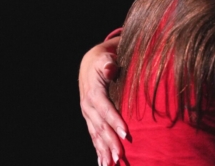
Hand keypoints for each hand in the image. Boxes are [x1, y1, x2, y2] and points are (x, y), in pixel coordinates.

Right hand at [79, 36, 127, 165]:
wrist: (89, 65)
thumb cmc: (102, 61)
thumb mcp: (105, 58)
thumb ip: (108, 63)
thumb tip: (110, 68)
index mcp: (93, 93)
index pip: (106, 109)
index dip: (115, 121)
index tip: (126, 134)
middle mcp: (88, 106)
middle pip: (101, 127)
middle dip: (111, 142)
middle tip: (121, 156)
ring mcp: (88, 115)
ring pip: (96, 135)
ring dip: (104, 150)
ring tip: (112, 164)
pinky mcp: (90, 120)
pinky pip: (93, 136)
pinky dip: (98, 150)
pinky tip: (103, 162)